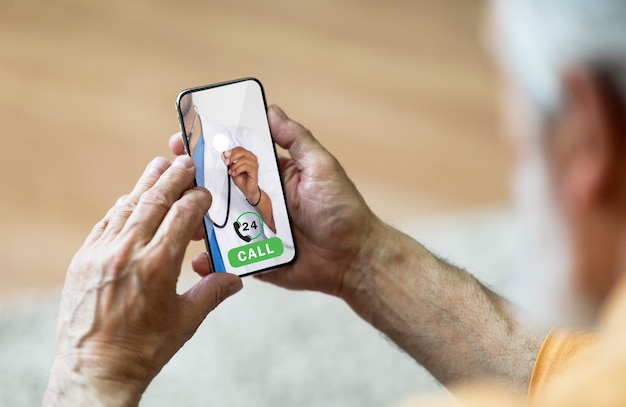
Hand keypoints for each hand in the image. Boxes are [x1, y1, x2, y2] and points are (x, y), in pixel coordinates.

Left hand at [44, 156, 242, 405]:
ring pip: (127, 205)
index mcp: (158, 265)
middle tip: (185, 160)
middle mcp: (128, 251)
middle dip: (173, 177)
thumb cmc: (145, 348)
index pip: (182, 214)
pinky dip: (122, 207)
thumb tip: (237, 279)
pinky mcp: (83, 259)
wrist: (94, 368)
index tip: (206, 192)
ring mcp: (101, 252)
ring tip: (159, 167)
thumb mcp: (186, 321)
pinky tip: (131, 200)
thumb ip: (213, 292)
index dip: (197, 198)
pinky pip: (105, 222)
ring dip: (145, 183)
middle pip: (154, 200)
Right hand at [169, 106, 377, 297]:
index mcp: (269, 176)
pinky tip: (199, 259)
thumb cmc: (341, 209)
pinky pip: (225, 258)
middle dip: (189, 182)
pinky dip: (210, 260)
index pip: (231, 157)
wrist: (353, 258)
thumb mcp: (321, 166)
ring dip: (192, 219)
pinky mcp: (252, 258)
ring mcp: (251, 230)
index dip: (206, 148)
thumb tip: (270, 109)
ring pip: (213, 223)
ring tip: (181, 217)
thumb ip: (295, 139)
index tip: (182, 140)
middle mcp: (256, 200)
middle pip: (214, 189)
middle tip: (171, 178)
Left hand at [222, 147, 259, 202]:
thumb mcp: (232, 169)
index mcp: (247, 156)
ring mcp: (254, 164)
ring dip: (234, 166)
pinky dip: (238, 170)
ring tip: (231, 171)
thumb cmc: (242, 179)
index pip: (240, 149)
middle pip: (242, 152)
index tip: (225, 155)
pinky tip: (234, 173)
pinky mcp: (254, 170)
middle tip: (227, 162)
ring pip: (243, 159)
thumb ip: (228, 162)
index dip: (232, 151)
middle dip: (232, 157)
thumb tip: (223, 155)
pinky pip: (246, 166)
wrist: (247, 189)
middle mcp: (252, 159)